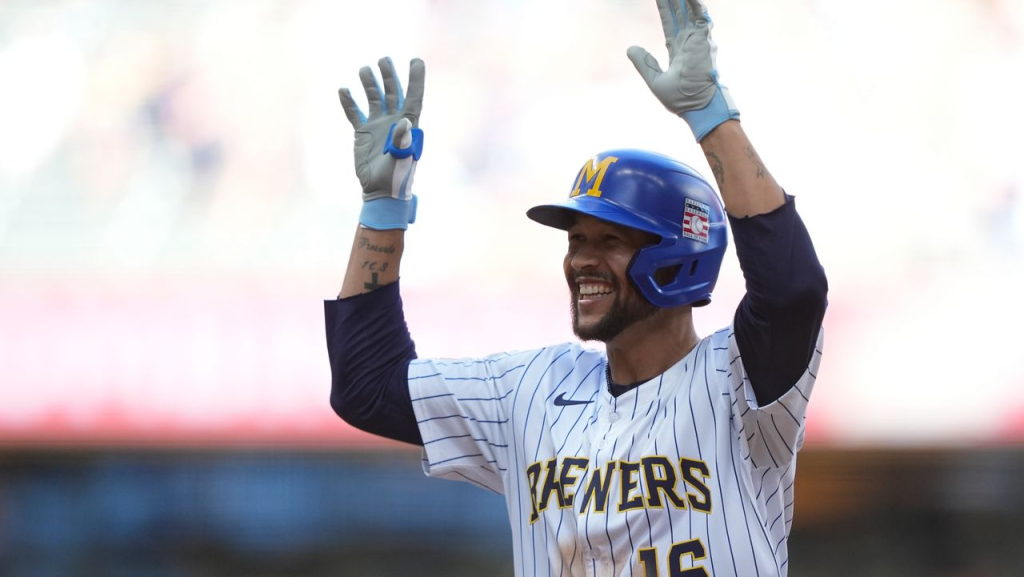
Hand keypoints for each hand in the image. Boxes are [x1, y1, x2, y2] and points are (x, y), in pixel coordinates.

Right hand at [339, 57, 424, 229]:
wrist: (381, 191)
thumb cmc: (398, 177)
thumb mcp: (403, 159)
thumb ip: (403, 141)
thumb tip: (405, 121)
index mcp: (409, 125)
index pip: (414, 96)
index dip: (416, 79)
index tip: (416, 61)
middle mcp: (394, 121)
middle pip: (392, 93)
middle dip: (389, 76)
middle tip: (384, 60)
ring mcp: (377, 125)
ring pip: (374, 98)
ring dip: (370, 84)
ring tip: (365, 69)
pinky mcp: (362, 133)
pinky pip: (355, 113)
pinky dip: (349, 102)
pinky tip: (344, 90)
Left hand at [627, 0, 738, 141]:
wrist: (695, 105)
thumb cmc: (679, 99)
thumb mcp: (655, 79)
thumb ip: (643, 63)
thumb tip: (630, 48)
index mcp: (678, 50)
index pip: (670, 24)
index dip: (665, 10)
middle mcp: (688, 41)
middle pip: (679, 14)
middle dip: (673, 0)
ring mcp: (697, 39)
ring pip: (689, 11)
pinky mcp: (703, 39)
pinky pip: (700, 16)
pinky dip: (694, 4)